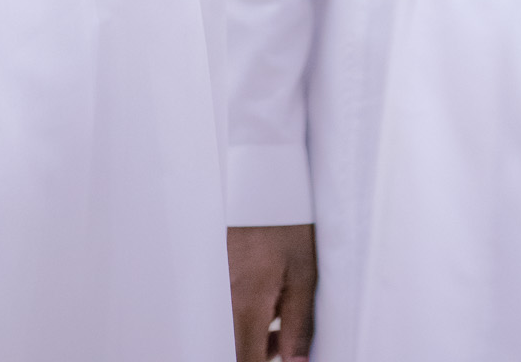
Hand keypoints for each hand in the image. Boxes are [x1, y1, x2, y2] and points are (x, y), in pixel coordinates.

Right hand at [228, 224, 315, 360]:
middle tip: (283, 341)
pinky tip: (265, 295)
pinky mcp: (216, 270)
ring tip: (280, 317)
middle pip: (235, 348)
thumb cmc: (285, 220)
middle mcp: (224, 298)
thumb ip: (298, 325)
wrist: (259, 177)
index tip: (284, 360)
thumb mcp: (304, 273)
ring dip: (252, 334)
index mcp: (247, 303)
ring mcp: (217, 283)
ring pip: (231, 328)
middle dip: (259, 354)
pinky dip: (245, 312)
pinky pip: (226, 305)